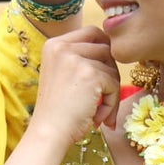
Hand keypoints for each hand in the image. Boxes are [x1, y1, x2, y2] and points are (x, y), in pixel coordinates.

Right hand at [31, 26, 120, 144]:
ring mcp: (75, 59)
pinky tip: (97, 118)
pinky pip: (114, 85)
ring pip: (112, 68)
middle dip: (111, 73)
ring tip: (98, 112)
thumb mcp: (62, 74)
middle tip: (104, 96)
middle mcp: (62, 47)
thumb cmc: (57, 110)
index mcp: (54, 44)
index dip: (105, 48)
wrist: (48, 132)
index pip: (92, 32)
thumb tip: (115, 49)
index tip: (106, 70)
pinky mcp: (90, 74)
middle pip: (106, 48)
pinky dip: (111, 104)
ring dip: (111, 93)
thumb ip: (81, 59)